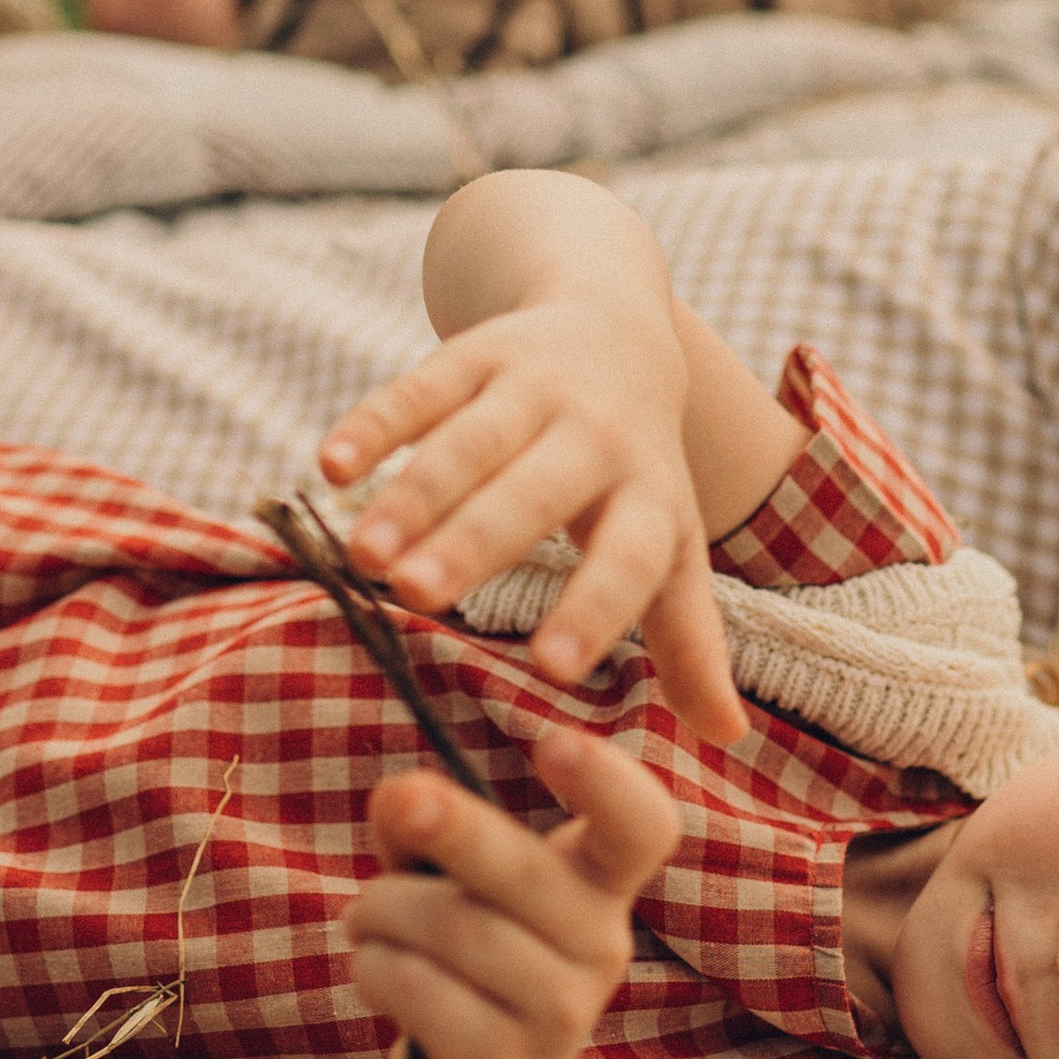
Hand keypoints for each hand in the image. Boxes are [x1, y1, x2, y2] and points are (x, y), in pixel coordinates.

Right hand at [317, 295, 746, 743]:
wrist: (615, 323)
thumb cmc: (635, 470)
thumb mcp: (675, 542)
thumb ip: (690, 638)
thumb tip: (727, 736)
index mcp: (648, 494)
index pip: (628, 556)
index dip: (595, 607)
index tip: (553, 668)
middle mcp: (593, 434)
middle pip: (532, 491)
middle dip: (476, 540)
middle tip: (421, 595)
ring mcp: (531, 385)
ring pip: (467, 441)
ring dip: (413, 493)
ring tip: (364, 553)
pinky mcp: (473, 353)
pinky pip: (419, 386)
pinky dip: (374, 425)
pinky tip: (331, 468)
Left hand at [346, 731, 679, 1058]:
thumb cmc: (461, 961)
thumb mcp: (447, 878)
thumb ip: (424, 824)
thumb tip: (399, 796)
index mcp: (600, 883)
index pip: (644, 826)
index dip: (609, 783)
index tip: (554, 744)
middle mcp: (602, 945)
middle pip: (522, 869)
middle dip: (448, 826)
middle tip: (395, 801)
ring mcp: (562, 1014)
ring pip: (453, 929)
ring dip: (381, 913)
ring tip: (366, 922)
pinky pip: (423, 991)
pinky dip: (376, 968)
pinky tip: (373, 970)